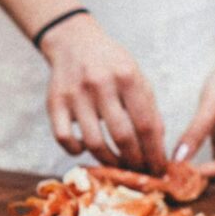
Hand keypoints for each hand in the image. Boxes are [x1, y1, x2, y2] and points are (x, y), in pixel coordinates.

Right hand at [39, 15, 165, 171]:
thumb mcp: (137, 78)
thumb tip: (158, 149)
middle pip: (122, 137)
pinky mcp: (54, 103)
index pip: (146, 125)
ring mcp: (75, 94)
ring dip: (109, 161)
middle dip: (135, 162)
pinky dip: (77, 150)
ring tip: (118, 166)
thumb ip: (149, 110)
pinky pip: (64, 139)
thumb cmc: (112, 65)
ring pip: (94, 143)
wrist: (74, 42)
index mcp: (127, 77)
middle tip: (140, 173)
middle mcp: (100, 84)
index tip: (159, 170)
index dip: (155, 153)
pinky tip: (86, 148)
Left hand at [176, 56, 214, 191]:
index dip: (199, 176)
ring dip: (200, 186)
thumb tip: (178, 159)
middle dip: (200, 189)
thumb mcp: (211, 103)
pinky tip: (178, 175)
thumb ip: (195, 132)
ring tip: (170, 184)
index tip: (172, 178)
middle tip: (169, 188)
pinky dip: (201, 176)